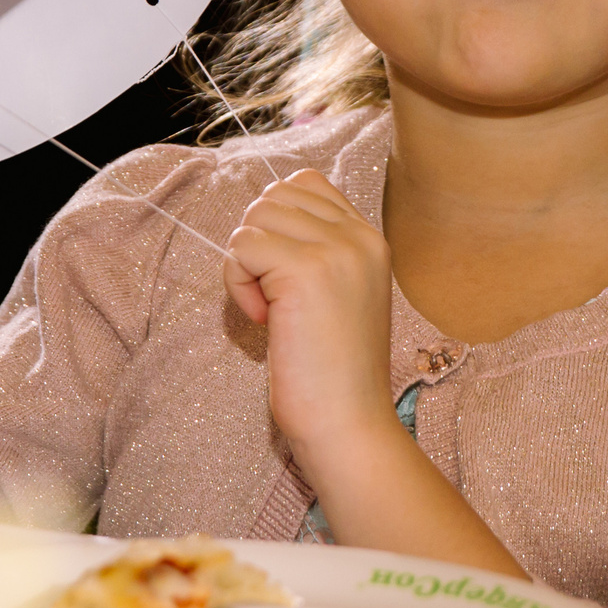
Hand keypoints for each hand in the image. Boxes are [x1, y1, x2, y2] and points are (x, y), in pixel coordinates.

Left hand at [224, 169, 397, 471]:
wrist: (348, 423)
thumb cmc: (333, 373)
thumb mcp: (339, 296)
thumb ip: (317, 252)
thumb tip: (261, 218)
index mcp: (370, 240)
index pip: (306, 184)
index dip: (277, 225)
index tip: (284, 279)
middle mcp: (359, 237)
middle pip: (274, 195)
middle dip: (257, 243)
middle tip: (273, 296)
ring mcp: (336, 250)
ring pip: (255, 217)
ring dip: (245, 264)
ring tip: (269, 310)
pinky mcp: (305, 271)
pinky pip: (242, 246)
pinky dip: (238, 283)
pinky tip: (263, 319)